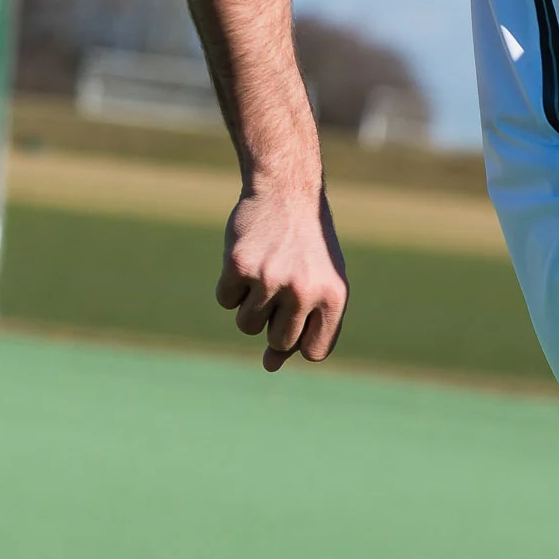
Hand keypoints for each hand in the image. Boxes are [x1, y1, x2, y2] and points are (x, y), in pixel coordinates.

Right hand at [218, 185, 348, 369]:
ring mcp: (270, 278)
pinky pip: (225, 300)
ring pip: (247, 325)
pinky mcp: (239, 266)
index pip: (314, 352)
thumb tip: (270, 366)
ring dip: (250, 306)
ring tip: (265, 273)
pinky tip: (247, 260)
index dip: (301, 341)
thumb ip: (303, 327)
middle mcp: (303, 291)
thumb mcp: (319, 285)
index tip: (297, 320)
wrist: (286, 193)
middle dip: (274, 323)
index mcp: (333, 297)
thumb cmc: (308, 247)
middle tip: (281, 287)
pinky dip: (231, 287)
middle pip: (278, 341)